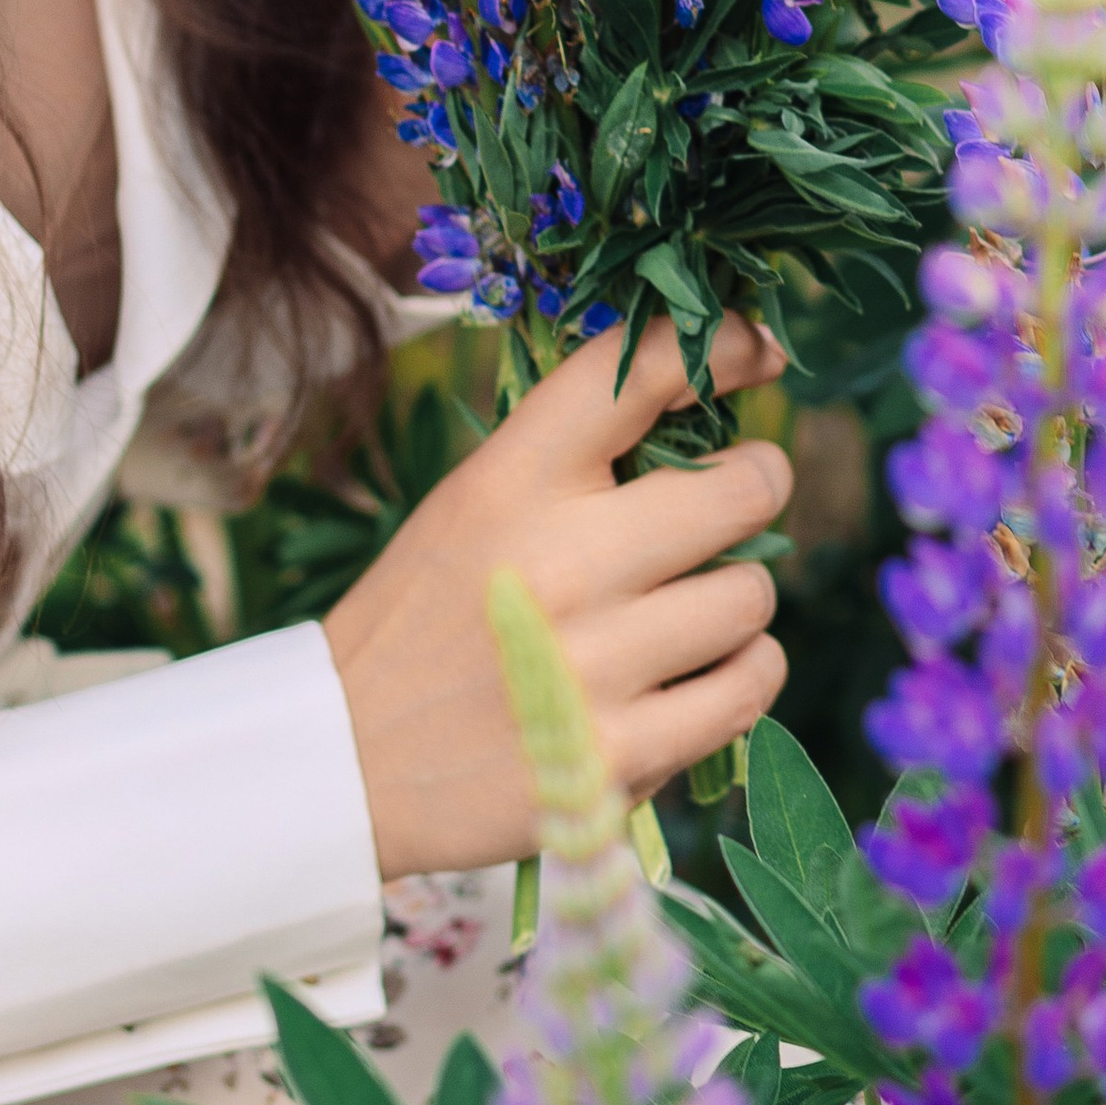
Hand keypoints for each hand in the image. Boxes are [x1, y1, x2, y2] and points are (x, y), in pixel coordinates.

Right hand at [322, 315, 790, 878]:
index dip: (721, 345)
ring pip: (752, 596)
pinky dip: (743, 671)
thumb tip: (704, 401)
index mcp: (512, 478)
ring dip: (737, 596)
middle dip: (755, 483)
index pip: (637, 373)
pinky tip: (709, 668)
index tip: (756, 348)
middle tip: (737, 494)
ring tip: (697, 603)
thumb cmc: (426, 610)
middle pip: (740, 490)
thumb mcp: (474, 498)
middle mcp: (561, 561)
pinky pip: (747, 689)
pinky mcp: (616, 759)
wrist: (349, 758)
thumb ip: (572, 454)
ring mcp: (593, 665)